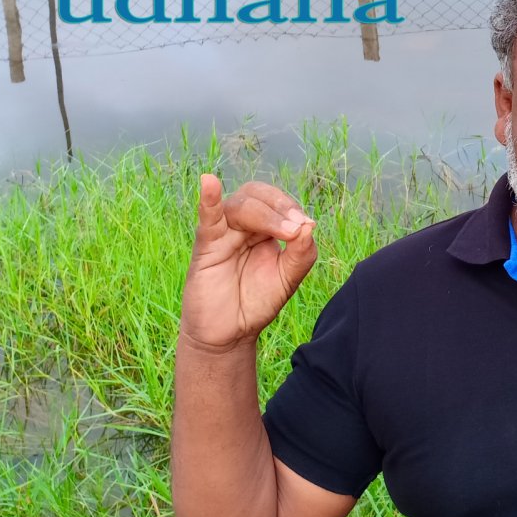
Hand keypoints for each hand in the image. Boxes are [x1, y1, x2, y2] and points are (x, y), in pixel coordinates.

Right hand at [180, 175, 317, 350]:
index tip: (306, 226)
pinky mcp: (206, 245)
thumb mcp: (287, 279)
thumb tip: (309, 225)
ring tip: (283, 230)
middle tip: (295, 228)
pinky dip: (208, 199)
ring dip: (265, 213)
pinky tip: (209, 182)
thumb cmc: (256, 302)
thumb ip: (301, 254)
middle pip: (258, 195)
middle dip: (280, 207)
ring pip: (240, 205)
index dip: (292, 208)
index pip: (278, 201)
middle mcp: (243, 225)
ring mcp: (224, 232)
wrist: (229, 334)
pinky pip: (207, 217)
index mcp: (264, 228)